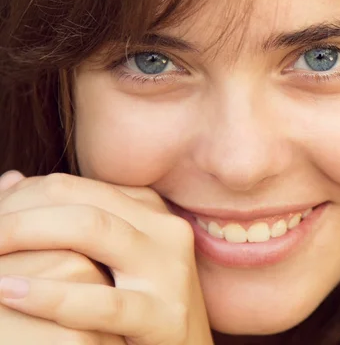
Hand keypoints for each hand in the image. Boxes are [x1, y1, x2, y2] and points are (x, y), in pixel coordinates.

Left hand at [0, 173, 212, 344]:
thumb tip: (10, 179)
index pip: (70, 187)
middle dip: (15, 212)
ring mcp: (169, 270)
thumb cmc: (138, 304)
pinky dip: (49, 296)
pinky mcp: (165, 315)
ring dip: (25, 235)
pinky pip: (102, 302)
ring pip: (94, 230)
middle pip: (78, 200)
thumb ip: (66, 220)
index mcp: (149, 209)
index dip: (18, 198)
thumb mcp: (109, 257)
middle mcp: (165, 228)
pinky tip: (8, 292)